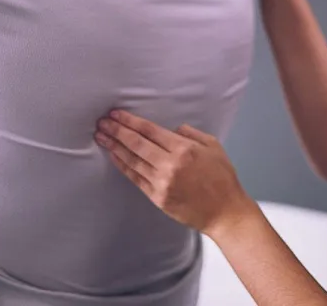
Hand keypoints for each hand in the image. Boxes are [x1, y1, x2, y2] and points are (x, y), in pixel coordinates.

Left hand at [95, 110, 257, 238]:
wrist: (225, 212)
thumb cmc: (222, 179)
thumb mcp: (212, 145)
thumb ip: (190, 133)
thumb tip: (171, 129)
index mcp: (184, 149)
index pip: (149, 130)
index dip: (130, 121)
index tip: (116, 114)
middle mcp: (170, 165)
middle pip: (136, 143)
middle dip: (117, 130)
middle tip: (103, 122)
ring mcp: (162, 183)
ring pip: (132, 160)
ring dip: (114, 146)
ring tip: (102, 136)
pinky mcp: (158, 197)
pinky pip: (135, 178)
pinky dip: (122, 165)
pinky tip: (114, 155)